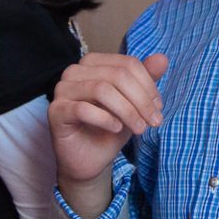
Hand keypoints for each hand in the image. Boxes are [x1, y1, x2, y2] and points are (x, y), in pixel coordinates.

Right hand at [48, 52, 167, 218]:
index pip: (128, 64)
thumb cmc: (113, 126)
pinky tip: (117, 129)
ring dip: (127, 111)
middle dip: (141, 100)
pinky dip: (105, 119)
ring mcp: (62, 89)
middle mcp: (76, 70)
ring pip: (103, 89)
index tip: (159, 108)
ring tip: (140, 128)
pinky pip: (83, 109)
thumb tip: (162, 58)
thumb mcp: (135, 102)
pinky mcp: (55, 111)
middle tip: (154, 121)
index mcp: (95, 62)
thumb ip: (147, 78)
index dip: (148, 85)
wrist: (90, 159)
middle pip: (118, 75)